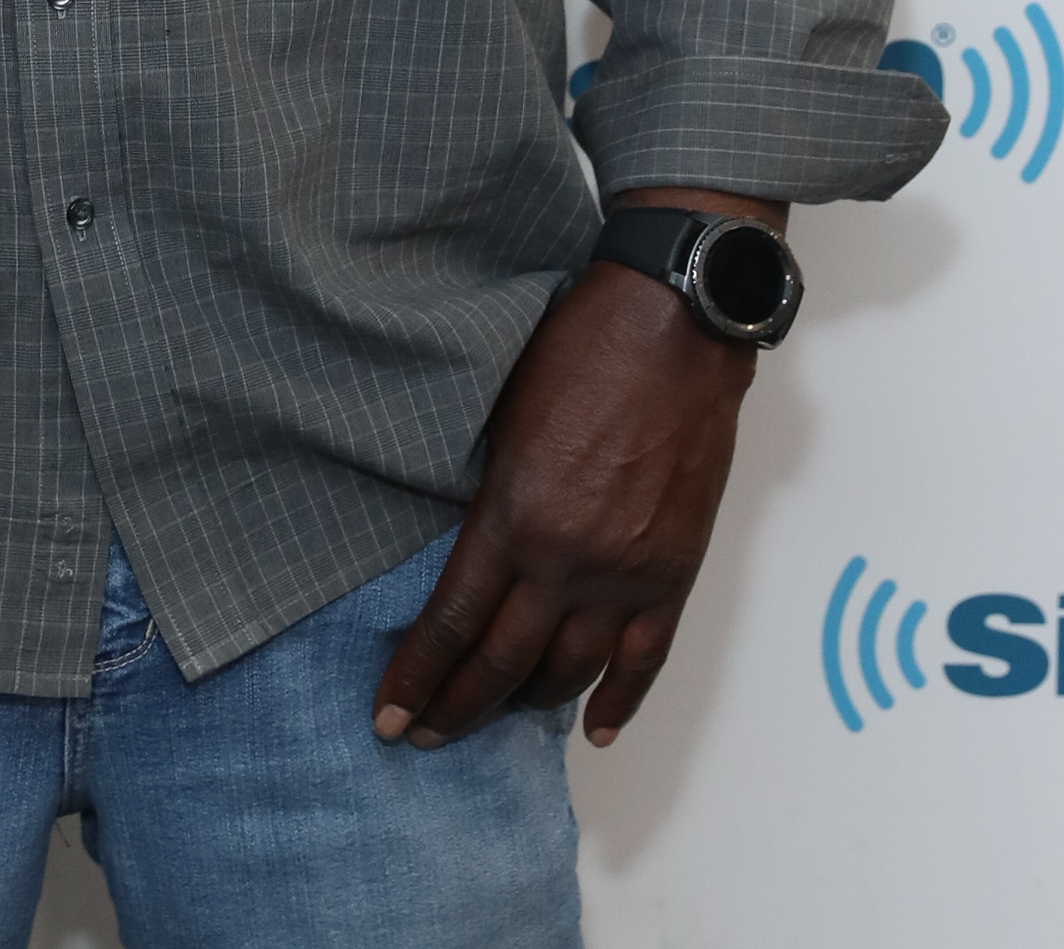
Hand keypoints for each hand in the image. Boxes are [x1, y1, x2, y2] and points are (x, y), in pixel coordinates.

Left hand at [371, 188, 782, 750]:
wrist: (673, 326)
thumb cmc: (580, 348)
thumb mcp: (503, 417)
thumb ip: (489, 495)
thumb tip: (470, 550)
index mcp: (512, 513)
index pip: (452, 623)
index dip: (417, 677)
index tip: (389, 716)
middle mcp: (567, 558)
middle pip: (503, 662)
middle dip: (457, 707)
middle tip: (425, 736)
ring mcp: (626, 572)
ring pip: (569, 671)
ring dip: (527, 705)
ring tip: (494, 719)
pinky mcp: (674, 571)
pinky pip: (644, 660)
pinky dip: (618, 702)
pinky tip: (591, 729)